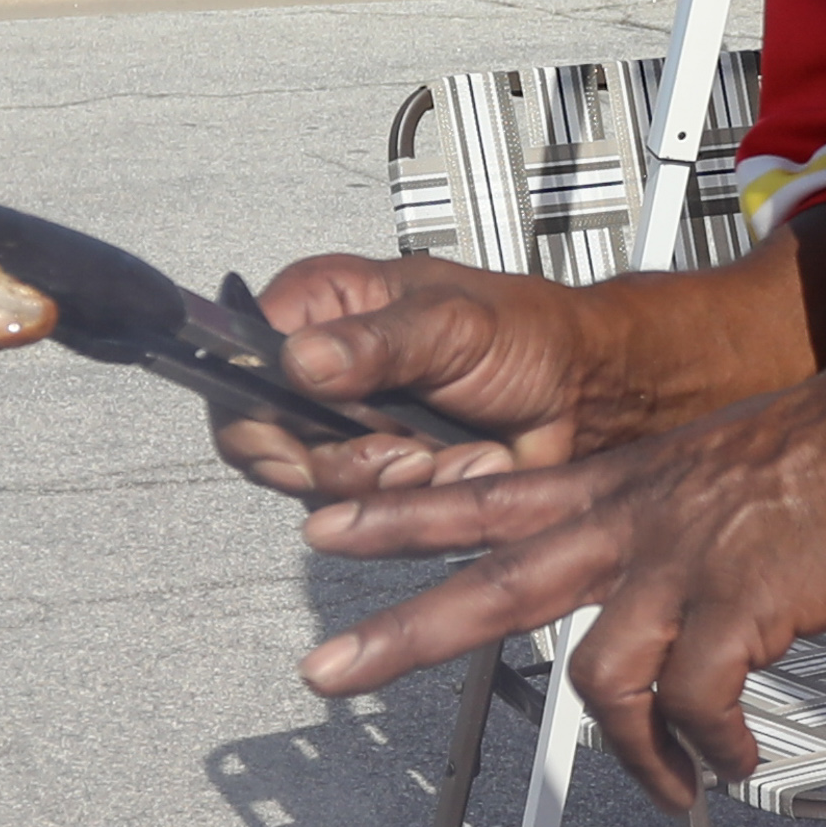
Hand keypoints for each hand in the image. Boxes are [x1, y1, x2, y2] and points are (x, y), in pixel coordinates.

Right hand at [207, 254, 598, 503]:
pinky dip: (424, 498)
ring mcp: (353, 431)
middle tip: (396, 440)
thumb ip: (376, 342)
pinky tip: (457, 465)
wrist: (587, 393)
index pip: (238, 363)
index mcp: (326, 310)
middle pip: (269, 442)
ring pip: (320, 489)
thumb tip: (301, 360)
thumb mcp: (452, 322)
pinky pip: (373, 516)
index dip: (253, 409)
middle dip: (340, 457)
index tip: (293, 434)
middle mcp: (326, 373)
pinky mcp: (384, 482)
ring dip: (389, 478)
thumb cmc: (529, 336)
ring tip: (437, 449)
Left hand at [286, 350, 825, 799]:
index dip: (400, 513)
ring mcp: (682, 563)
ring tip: (667, 789)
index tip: (324, 527)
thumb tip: (660, 592)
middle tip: (322, 674)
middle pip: (493, 581)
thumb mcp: (715, 466)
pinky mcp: (741, 605)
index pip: (485, 494)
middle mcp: (633, 521)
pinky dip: (708, 749)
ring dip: (630, 752)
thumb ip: (667, 520)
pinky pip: (696, 705)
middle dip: (401, 631)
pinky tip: (731, 763)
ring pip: (601, 675)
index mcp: (620, 485)